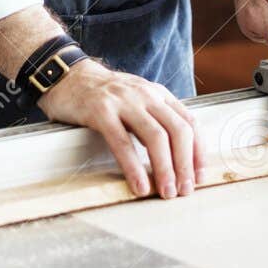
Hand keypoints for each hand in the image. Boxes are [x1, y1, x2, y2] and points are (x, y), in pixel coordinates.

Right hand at [37, 58, 204, 198]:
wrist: (67, 75)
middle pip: (177, 130)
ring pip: (155, 137)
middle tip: (185, 190)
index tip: (200, 176)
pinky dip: (133, 167)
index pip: (189, 122)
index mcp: (158, 94)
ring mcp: (123, 102)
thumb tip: (177, 157)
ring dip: (165, 168)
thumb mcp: (137, 100)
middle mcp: (146, 95)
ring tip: (166, 192)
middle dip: (185, 164)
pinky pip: (122, 143)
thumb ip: (156, 120)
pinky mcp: (100, 112)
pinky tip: (139, 185)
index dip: (198, 152)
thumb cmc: (104, 95)